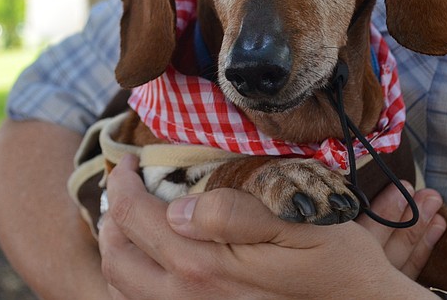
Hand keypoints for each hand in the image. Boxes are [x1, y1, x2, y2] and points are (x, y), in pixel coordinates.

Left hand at [99, 155, 442, 299]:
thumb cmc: (335, 263)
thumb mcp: (298, 224)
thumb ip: (235, 214)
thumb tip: (178, 207)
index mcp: (203, 265)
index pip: (134, 217)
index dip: (122, 182)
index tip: (130, 159)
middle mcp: (187, 298)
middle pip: (116, 256)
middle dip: (111, 214)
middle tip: (127, 185)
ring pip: (122, 288)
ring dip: (117, 248)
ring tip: (132, 219)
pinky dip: (132, 281)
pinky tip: (152, 260)